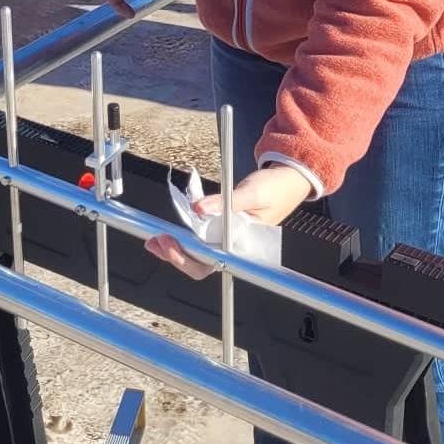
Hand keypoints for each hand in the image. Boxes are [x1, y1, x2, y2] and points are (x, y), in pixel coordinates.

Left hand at [144, 165, 312, 278]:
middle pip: (200, 263)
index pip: (213, 263)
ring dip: (173, 249)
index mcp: (243, 245)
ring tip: (154, 239)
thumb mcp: (252, 193)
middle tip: (157, 241)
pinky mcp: (220, 229)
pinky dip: (181, 237)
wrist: (288, 180)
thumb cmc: (276, 189)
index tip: (173, 245)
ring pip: (196, 253)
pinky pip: (199, 238)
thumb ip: (225, 203)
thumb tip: (198, 209)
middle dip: (175, 256)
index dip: (189, 259)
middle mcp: (233, 247)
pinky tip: (166, 234)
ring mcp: (226, 240)